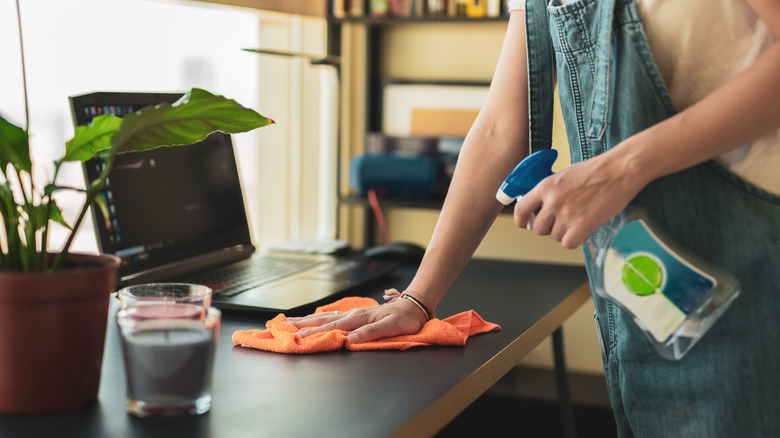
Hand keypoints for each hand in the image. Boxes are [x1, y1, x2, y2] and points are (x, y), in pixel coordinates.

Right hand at [287, 297, 427, 343]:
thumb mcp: (392, 327)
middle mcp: (353, 315)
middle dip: (301, 323)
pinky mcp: (357, 315)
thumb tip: (350, 339)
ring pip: (326, 317)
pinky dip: (320, 318)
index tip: (295, 337)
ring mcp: (354, 314)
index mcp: (358, 319)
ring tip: (291, 321)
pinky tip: (315, 318)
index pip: (330, 328)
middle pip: (322, 320)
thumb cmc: (405, 319)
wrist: (414, 306)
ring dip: (307, 319)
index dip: (312, 333)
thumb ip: (371, 333)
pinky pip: (334, 317)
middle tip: (283, 325)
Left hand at [513, 151, 645, 248]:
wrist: (619, 171)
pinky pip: (568, 243)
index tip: (524, 224)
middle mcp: (552, 202)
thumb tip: (543, 204)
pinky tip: (582, 230)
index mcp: (545, 186)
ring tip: (577, 221)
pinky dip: (574, 240)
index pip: (521, 209)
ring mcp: (566, 215)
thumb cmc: (596, 170)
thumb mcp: (565, 174)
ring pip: (554, 236)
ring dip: (563, 233)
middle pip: (538, 228)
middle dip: (547, 228)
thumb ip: (551, 190)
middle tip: (560, 222)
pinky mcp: (582, 226)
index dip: (521, 220)